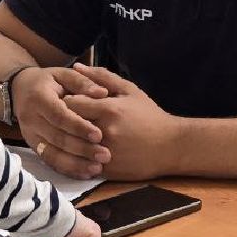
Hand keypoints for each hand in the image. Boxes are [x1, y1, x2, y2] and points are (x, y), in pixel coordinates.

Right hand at [13, 67, 111, 178]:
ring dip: (75, 163)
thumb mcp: (63, 73)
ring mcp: (30, 134)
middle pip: (57, 137)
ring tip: (97, 168)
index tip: (99, 135)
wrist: (20, 89)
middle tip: (105, 155)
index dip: (78, 126)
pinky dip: (68, 169)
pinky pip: (49, 161)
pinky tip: (85, 173)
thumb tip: (102, 93)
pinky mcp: (32, 146)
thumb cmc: (48, 81)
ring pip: (52, 154)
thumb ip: (82, 82)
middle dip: (81, 149)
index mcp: (39, 98)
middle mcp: (31, 118)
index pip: (59, 115)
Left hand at [62, 65, 183, 180]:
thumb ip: (102, 77)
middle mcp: (104, 132)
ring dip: (69, 139)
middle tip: (66, 117)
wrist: (171, 147)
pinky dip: (78, 156)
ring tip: (71, 133)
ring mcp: (105, 153)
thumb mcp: (129, 90)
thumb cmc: (149, 115)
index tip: (69, 102)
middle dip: (64, 120)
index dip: (66, 102)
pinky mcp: (107, 170)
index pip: (70, 103)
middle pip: (68, 125)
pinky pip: (82, 162)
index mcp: (109, 109)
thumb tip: (76, 66)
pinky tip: (80, 149)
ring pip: (73, 146)